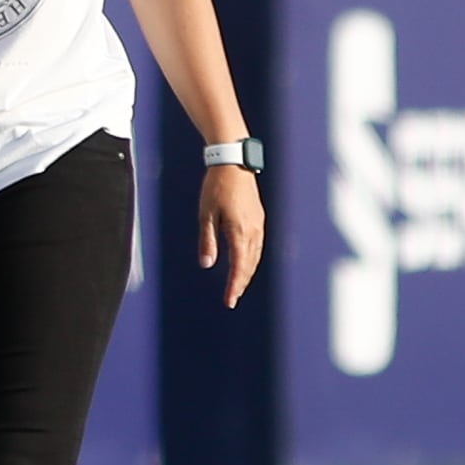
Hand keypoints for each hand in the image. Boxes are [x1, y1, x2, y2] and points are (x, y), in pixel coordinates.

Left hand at [198, 163, 264, 308]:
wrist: (233, 162)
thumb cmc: (216, 186)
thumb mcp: (206, 214)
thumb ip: (207, 240)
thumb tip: (207, 264)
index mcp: (239, 231)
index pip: (239, 267)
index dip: (234, 286)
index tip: (229, 301)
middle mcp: (253, 230)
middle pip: (249, 265)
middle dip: (241, 283)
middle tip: (231, 299)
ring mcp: (258, 224)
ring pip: (255, 256)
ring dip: (247, 273)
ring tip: (237, 285)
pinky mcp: (258, 218)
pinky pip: (257, 245)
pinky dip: (251, 259)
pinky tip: (245, 263)